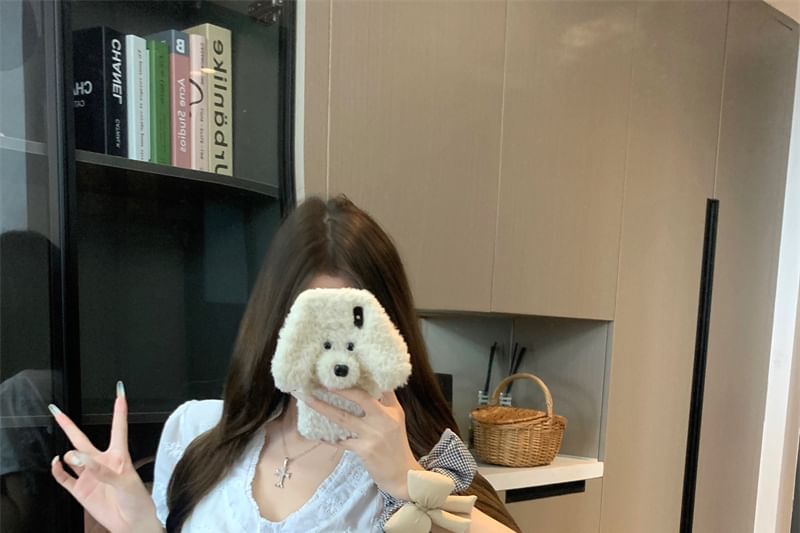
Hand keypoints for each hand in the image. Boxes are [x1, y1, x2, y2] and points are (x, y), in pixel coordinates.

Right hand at [49, 382, 162, 532]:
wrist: (132, 523)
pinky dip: (56, 469)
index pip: (118, 427)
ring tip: (73, 458)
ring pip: (70, 457)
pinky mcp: (80, 489)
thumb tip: (81, 459)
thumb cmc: (138, 500)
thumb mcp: (126, 481)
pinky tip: (57, 463)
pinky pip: (63, 476)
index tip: (119, 392)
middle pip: (81, 438)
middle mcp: (101, 462)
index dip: (119, 410)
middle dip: (68, 424)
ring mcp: (89, 475)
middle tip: (57, 411)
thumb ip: (103, 470)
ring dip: (68, 455)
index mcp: (119, 455)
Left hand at [299, 389, 421, 499]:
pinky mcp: (364, 450)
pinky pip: (341, 441)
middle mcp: (383, 419)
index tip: (340, 371)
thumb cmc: (397, 445)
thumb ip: (386, 400)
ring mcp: (372, 435)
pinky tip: (316, 432)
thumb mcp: (397, 419)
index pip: (377, 388)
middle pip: (359, 398)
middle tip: (319, 380)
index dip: (358, 379)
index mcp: (391, 410)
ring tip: (307, 399)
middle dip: (338, 388)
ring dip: (323, 407)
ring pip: (343, 418)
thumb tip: (374, 381)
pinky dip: (328, 438)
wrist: (402, 474)